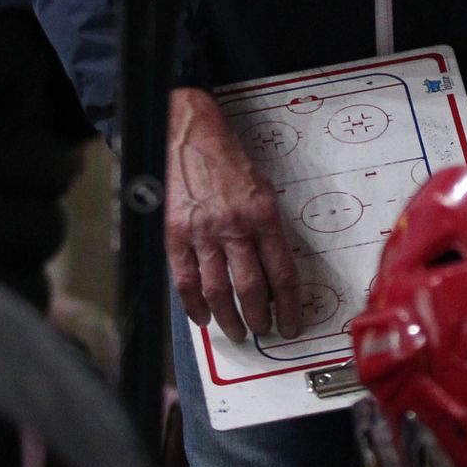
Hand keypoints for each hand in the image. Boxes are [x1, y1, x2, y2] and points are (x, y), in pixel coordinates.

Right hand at [165, 87, 301, 343]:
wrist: (189, 134)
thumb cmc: (228, 160)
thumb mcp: (262, 189)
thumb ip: (269, 229)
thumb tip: (274, 271)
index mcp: (263, 215)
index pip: (282, 274)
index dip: (288, 307)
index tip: (291, 325)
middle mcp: (234, 227)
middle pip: (251, 289)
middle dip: (260, 318)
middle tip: (263, 330)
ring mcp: (202, 233)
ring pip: (218, 291)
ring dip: (229, 319)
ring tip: (238, 332)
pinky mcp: (174, 235)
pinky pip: (185, 281)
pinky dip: (194, 306)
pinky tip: (202, 318)